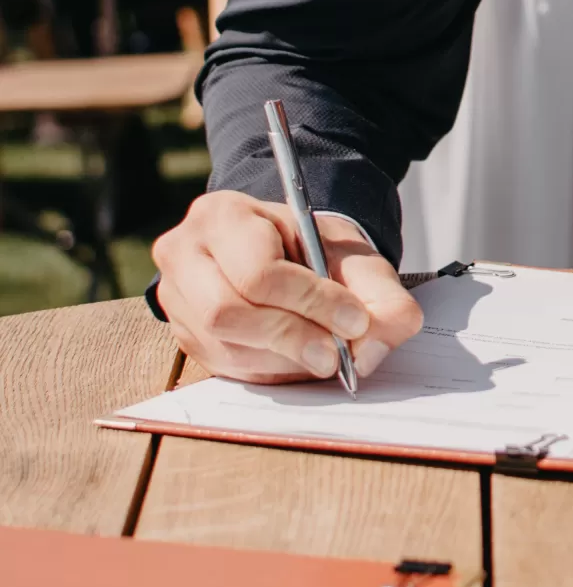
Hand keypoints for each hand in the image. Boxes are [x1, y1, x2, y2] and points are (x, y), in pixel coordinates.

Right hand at [152, 191, 421, 383]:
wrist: (286, 252)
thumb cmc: (316, 249)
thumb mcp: (355, 257)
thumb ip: (382, 295)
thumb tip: (373, 347)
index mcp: (222, 215)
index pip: (258, 271)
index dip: (311, 302)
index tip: (356, 321)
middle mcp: (185, 253)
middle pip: (228, 312)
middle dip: (292, 338)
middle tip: (337, 354)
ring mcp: (176, 298)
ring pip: (223, 345)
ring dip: (282, 359)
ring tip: (324, 356)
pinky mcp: (183, 335)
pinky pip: (223, 365)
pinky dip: (268, 371)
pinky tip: (298, 360)